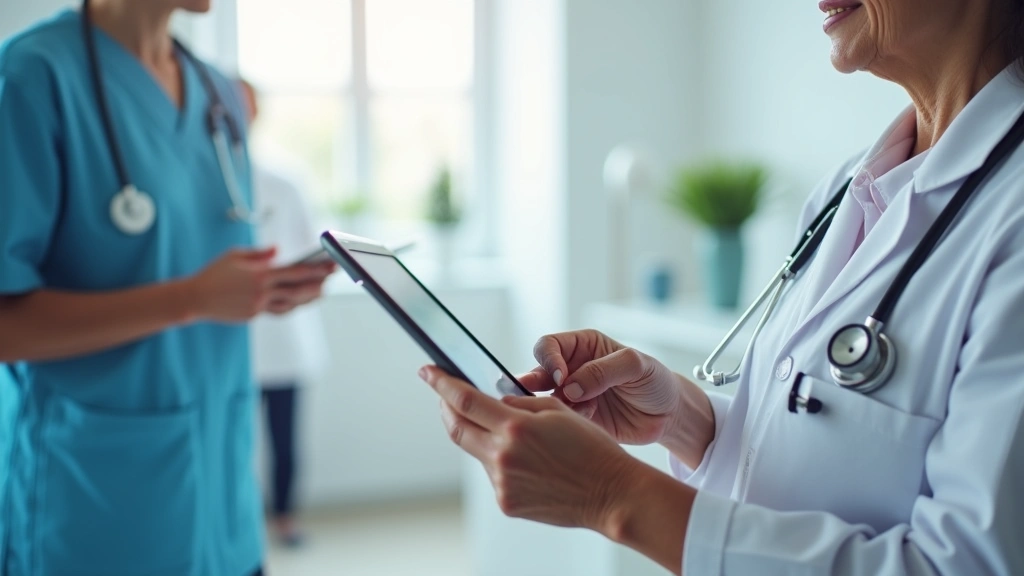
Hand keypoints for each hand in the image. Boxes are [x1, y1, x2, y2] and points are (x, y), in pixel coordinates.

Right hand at [186, 247, 333, 321]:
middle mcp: (262, 292)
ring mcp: (258, 306)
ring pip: (291, 304)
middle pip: (298, 290)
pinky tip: (299, 301)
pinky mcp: (254, 315)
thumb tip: (277, 251)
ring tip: (320, 291)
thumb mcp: (235, 255)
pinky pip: (278, 311)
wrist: (194, 299)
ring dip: (308, 298)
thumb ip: (259, 254)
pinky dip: (291, 306)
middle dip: (318, 284)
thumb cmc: (214, 274)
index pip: (295, 272)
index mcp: (259, 274)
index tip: (329, 266)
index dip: (315, 270)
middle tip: (331, 279)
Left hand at [419, 365, 639, 532]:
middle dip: (445, 408)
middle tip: (444, 395)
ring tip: (508, 433)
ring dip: (481, 437)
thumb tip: (494, 400)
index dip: (441, 383)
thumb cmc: (593, 451)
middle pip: (457, 427)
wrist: (612, 494)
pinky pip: (493, 474)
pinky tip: (526, 461)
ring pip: (476, 451)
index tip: (428, 371)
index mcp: (516, 427)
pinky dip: (499, 461)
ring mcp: (502, 482)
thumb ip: (520, 404)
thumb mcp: (558, 411)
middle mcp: (502, 455)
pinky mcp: (506, 502)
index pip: (464, 400)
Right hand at [518, 329, 684, 445]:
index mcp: (582, 347)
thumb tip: (569, 387)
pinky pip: (559, 422)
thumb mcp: (635, 365)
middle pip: (537, 373)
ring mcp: (572, 397)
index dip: (548, 360)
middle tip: (535, 398)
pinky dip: (568, 422)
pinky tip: (591, 420)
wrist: (669, 416)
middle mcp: (572, 370)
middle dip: (534, 386)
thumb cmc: (655, 381)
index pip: (548, 346)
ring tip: (583, 410)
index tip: (561, 378)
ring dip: (556, 407)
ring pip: (544, 401)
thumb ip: (602, 370)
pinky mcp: (577, 420)